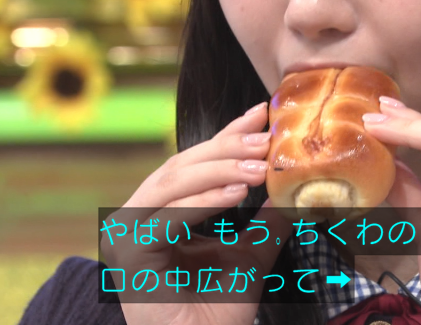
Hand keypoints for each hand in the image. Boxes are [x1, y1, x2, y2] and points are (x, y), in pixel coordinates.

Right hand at [100, 102, 291, 324]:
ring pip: (173, 184)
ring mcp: (128, 234)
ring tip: (258, 166)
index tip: (259, 114)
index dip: (226, 136)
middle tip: (266, 139)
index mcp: (162, 211)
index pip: (196, 163)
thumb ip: (266, 221)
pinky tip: (235, 193)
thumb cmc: (219, 311)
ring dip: (219, 170)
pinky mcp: (129, 254)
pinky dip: (201, 202)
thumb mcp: (250, 253)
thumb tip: (292, 190)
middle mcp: (140, 216)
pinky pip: (167, 218)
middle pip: (182, 166)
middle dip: (227, 149)